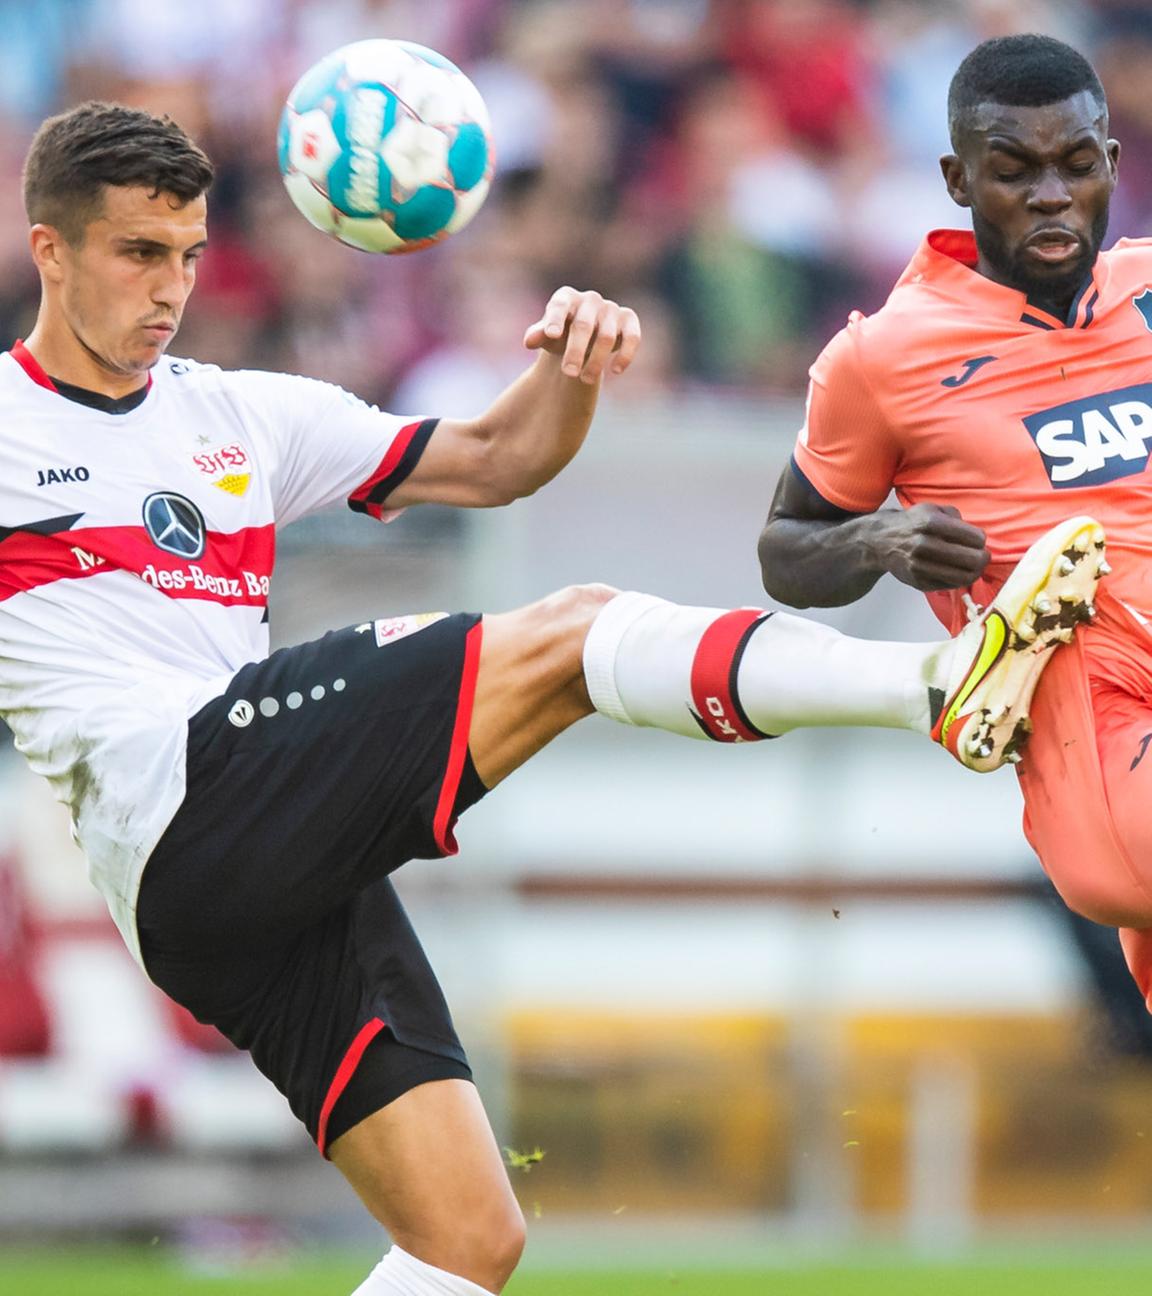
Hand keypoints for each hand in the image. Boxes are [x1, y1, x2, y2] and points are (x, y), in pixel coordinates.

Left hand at [523, 286, 641, 384]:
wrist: (583, 339)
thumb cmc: (560, 335)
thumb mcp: (546, 337)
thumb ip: (538, 336)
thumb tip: (529, 340)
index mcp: (566, 297)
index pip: (559, 305)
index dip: (555, 319)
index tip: (551, 336)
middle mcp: (590, 299)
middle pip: (583, 326)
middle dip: (575, 351)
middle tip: (569, 373)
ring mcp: (611, 308)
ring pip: (606, 336)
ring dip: (596, 360)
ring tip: (585, 380)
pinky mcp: (629, 319)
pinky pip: (632, 337)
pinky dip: (625, 354)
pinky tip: (615, 371)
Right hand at [875, 503, 989, 591]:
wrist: (880, 542)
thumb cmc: (912, 524)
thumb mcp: (932, 509)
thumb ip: (956, 517)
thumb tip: (976, 537)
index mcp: (931, 523)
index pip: (975, 538)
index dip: (981, 539)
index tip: (977, 540)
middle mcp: (924, 544)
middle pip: (973, 559)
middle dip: (983, 557)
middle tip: (982, 555)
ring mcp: (920, 566)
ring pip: (965, 576)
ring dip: (975, 572)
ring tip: (974, 566)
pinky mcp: (919, 582)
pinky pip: (951, 585)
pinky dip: (958, 579)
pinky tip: (957, 571)